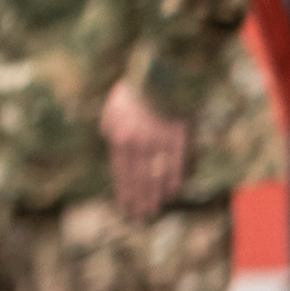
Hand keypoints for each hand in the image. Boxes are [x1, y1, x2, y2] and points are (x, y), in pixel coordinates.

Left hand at [98, 78, 189, 222]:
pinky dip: (174, 180)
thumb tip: (109, 138)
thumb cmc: (135, 89)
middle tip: (141, 216)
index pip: (121, 172)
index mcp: (119, 137)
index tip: (125, 206)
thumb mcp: (113, 106)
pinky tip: (173, 192)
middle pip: (138, 179)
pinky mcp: (180, 138)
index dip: (124, 191)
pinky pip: (176, 164)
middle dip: (139, 199)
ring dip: (155, 195)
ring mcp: (159, 143)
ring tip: (155, 209)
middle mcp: (138, 145)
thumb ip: (110, 125)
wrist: (161, 74)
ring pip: (156, 175)